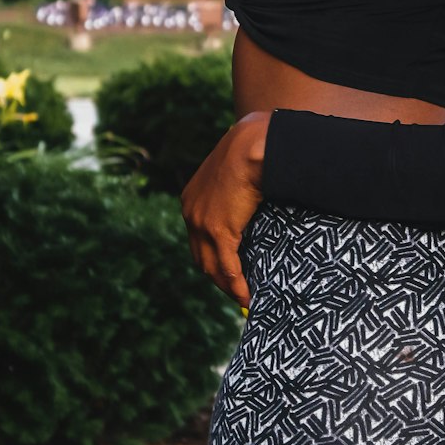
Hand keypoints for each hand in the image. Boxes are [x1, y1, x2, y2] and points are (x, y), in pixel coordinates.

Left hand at [180, 110, 270, 305]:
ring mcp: (201, 223)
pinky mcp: (218, 230)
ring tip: (243, 299)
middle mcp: (191, 213)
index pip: (198, 238)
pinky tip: (247, 295)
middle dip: (217, 277)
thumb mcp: (236, 174)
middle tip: (235, 291)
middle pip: (200, 256)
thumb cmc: (252, 152)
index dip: (211, 257)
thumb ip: (236, 192)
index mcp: (192, 200)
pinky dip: (236, 284)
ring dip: (226, 286)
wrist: (252, 145)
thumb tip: (253, 202)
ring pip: (211, 266)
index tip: (226, 270)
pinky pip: (227, 265)